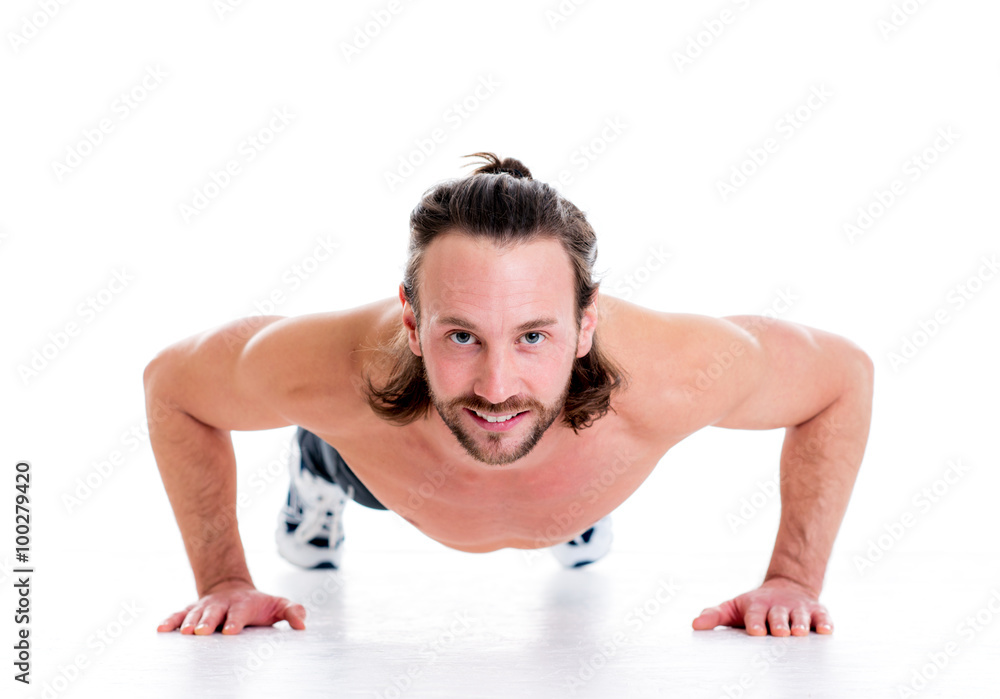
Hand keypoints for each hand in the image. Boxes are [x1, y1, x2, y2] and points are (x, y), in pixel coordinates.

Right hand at [157, 579, 306, 634]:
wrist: (234, 589)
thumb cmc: (259, 604)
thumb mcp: (278, 605)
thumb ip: (292, 612)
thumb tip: (302, 625)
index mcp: (243, 604)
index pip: (239, 613)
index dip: (234, 621)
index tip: (230, 631)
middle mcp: (222, 604)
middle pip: (213, 613)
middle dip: (207, 622)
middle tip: (201, 632)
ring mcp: (205, 606)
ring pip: (194, 613)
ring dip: (187, 622)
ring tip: (183, 633)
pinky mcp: (192, 610)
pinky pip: (179, 614)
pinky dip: (170, 620)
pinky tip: (161, 629)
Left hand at [691, 576, 831, 635]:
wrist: (786, 589)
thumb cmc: (756, 606)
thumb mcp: (733, 608)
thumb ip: (714, 615)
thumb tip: (695, 625)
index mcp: (757, 606)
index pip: (755, 614)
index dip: (755, 622)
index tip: (755, 630)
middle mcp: (778, 607)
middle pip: (778, 616)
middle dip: (778, 623)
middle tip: (779, 632)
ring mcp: (798, 609)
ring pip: (800, 617)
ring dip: (800, 624)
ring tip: (799, 632)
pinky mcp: (816, 612)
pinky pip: (822, 617)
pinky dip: (824, 623)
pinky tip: (825, 630)